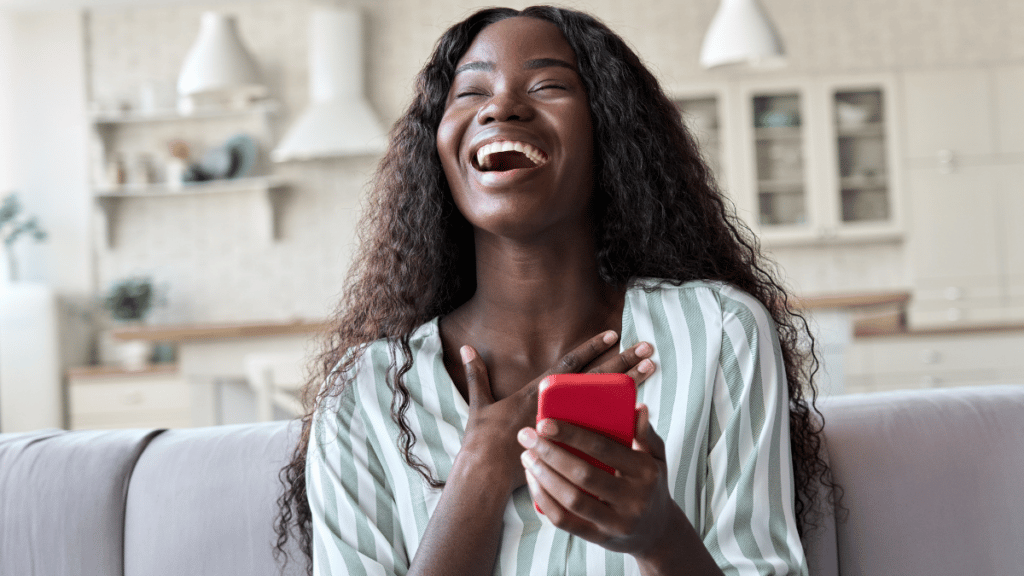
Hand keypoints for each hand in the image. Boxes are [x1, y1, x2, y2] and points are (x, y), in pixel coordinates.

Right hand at [457, 332, 655, 496]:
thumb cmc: (482, 440)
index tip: (614, 333)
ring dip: (631, 384)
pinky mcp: (571, 447)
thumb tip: (466, 347)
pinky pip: (602, 432)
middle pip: (597, 378)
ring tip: (652, 367)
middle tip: (647, 346)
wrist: (486, 476)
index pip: (570, 365)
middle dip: (622, 360)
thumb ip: (476, 374)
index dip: (591, 348)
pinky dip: (621, 422)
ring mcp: (567, 426)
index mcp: (537, 393)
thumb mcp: (479, 404)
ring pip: (606, 401)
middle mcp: (557, 406)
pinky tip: (642, 411)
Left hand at [517, 404, 686, 560]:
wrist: (659, 532)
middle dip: (549, 453)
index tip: (544, 423)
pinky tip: (533, 482)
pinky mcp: (599, 538)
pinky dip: (544, 500)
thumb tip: (637, 408)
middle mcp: (633, 499)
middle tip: (527, 436)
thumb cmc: (651, 485)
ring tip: (527, 456)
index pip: (604, 448)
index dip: (571, 435)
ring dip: (543, 476)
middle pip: (583, 474)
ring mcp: (616, 522)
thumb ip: (646, 433)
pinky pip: (565, 521)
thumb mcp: (657, 457)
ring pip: (571, 500)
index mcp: (645, 472)